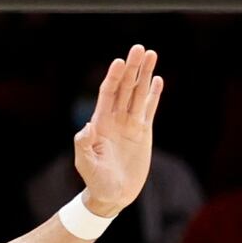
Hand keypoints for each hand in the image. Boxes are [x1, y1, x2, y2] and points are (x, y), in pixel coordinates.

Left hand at [74, 44, 163, 216]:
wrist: (111, 195)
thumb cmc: (95, 180)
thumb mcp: (85, 163)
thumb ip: (83, 145)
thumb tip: (86, 128)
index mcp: (100, 123)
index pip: (108, 93)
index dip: (113, 77)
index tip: (120, 61)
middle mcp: (115, 119)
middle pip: (125, 87)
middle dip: (132, 68)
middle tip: (140, 48)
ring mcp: (129, 124)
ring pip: (139, 94)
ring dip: (145, 75)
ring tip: (151, 54)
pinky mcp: (143, 133)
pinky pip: (149, 109)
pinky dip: (154, 95)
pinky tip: (158, 80)